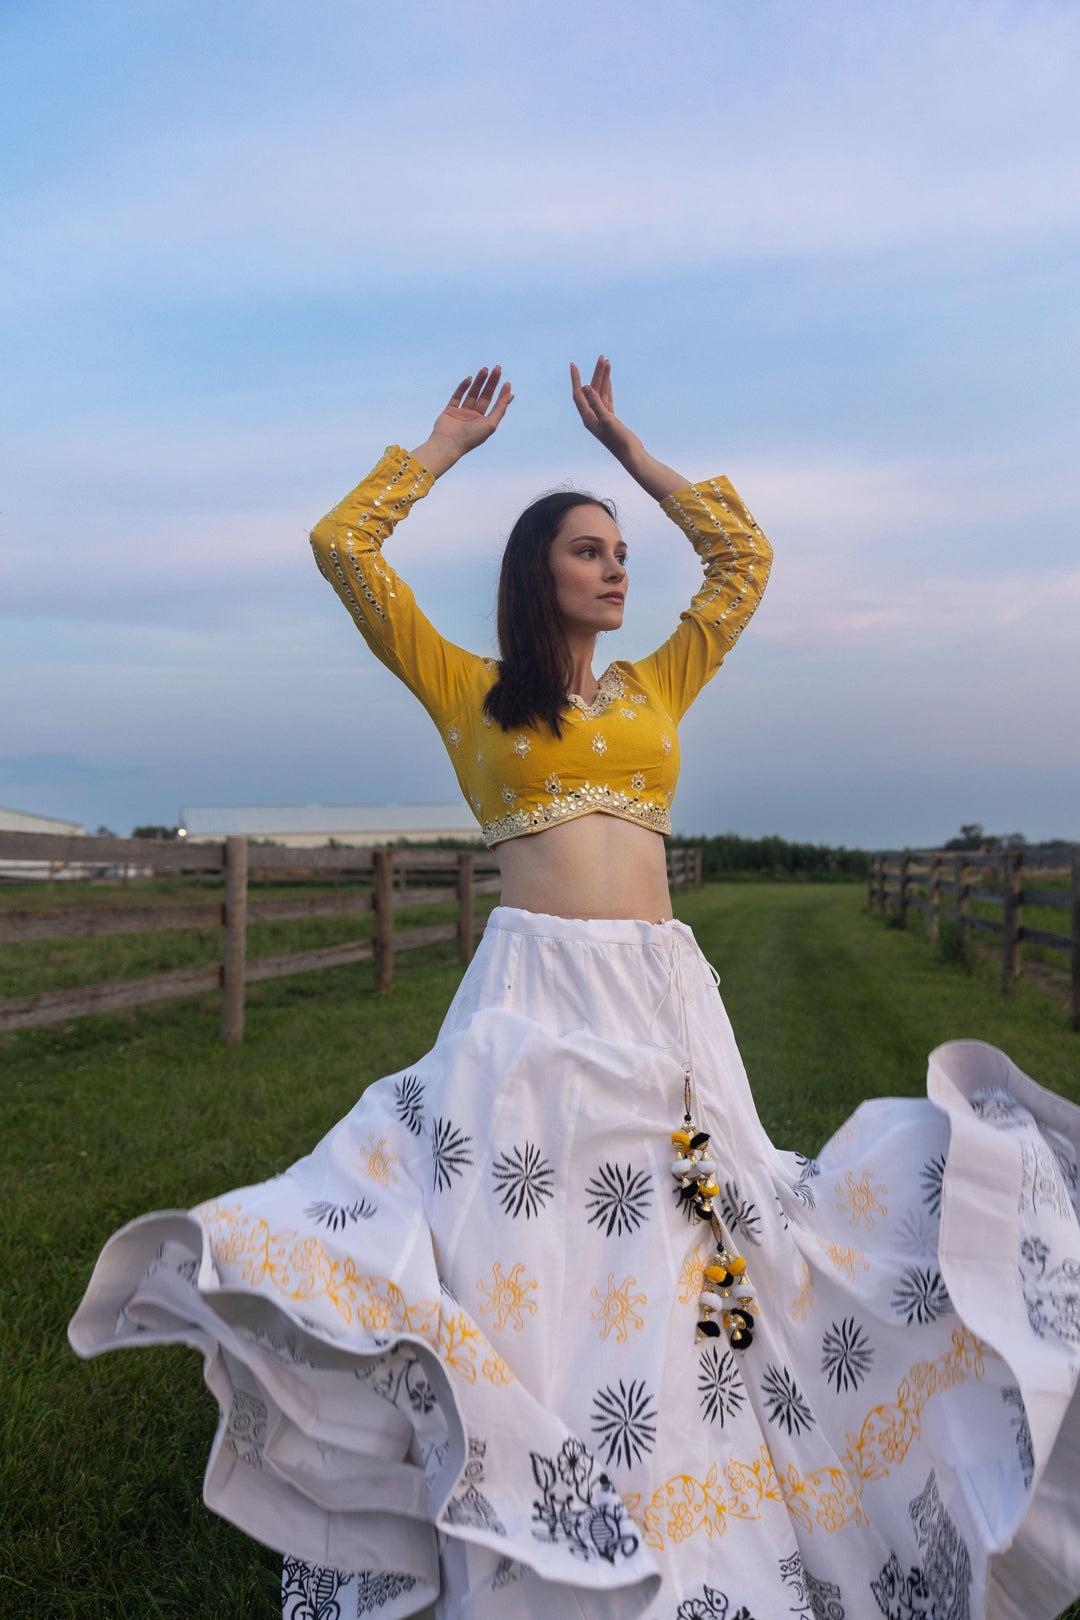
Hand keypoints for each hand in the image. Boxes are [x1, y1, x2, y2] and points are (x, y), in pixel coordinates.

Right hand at [413, 366, 512, 477]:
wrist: (448, 444)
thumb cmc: (471, 437)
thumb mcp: (490, 424)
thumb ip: (500, 409)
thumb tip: (511, 394)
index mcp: (485, 422)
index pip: (496, 405)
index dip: (502, 394)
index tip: (507, 383)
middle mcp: (474, 417)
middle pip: (485, 396)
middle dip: (491, 382)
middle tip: (497, 368)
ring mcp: (462, 413)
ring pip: (472, 393)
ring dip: (479, 381)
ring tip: (485, 369)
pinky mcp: (450, 410)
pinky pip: (457, 396)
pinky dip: (463, 387)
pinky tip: (469, 379)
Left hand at [571, 355, 688, 500]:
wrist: (632, 455)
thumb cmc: (619, 440)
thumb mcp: (607, 420)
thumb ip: (596, 403)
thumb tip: (586, 386)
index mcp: (588, 418)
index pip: (578, 395)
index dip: (575, 380)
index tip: (573, 365)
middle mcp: (592, 417)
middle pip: (591, 391)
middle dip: (595, 373)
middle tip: (601, 357)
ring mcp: (601, 417)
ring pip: (600, 393)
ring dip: (603, 378)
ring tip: (607, 362)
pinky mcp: (610, 418)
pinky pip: (607, 398)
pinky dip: (608, 387)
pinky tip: (608, 378)